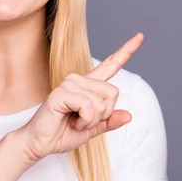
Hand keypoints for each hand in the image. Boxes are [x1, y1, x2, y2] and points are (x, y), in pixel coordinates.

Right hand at [18, 33, 143, 161]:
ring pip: (101, 103)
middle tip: (84, 121)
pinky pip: (89, 107)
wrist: (40, 144)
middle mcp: (79, 80)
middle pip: (113, 93)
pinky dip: (85, 121)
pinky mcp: (61, 92)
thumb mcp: (92, 129)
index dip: (126, 51)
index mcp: (89, 86)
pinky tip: (71, 121)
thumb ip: (109, 121)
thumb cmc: (62, 134)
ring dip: (92, 120)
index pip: (110, 65)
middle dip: (104, 114)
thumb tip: (129, 115)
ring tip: (75, 121)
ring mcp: (70, 83)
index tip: (140, 36)